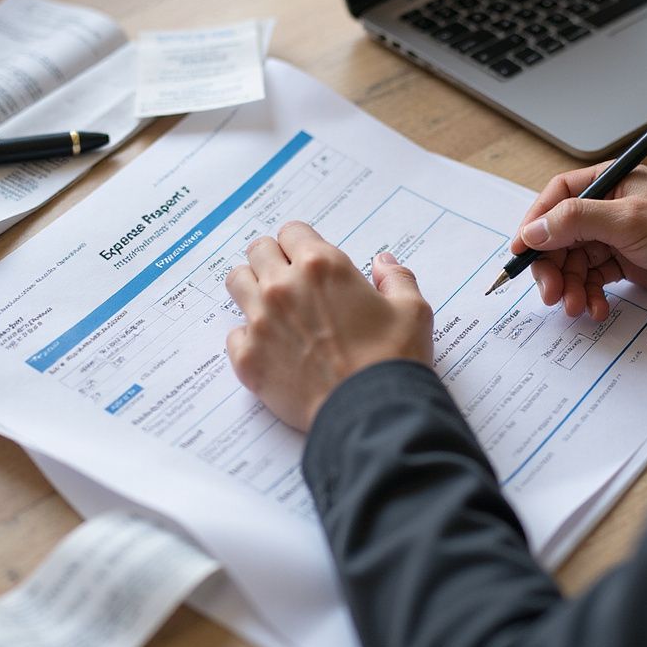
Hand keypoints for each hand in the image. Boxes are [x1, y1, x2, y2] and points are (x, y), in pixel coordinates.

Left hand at [225, 222, 433, 431]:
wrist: (372, 414)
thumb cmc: (393, 360)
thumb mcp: (412, 311)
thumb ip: (396, 278)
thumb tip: (383, 263)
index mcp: (322, 266)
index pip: (292, 232)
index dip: (302, 244)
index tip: (309, 260)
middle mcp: (284, 287)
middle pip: (258, 251)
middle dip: (273, 260)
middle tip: (290, 280)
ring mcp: (261, 322)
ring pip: (237, 283)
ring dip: (252, 288)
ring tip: (273, 308)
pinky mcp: (248, 359)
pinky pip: (234, 334)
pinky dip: (249, 338)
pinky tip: (272, 348)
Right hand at [515, 166, 646, 320]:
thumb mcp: (630, 221)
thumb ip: (576, 222)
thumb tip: (532, 231)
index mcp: (610, 184)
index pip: (556, 198)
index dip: (534, 225)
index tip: (520, 253)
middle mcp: (610, 209)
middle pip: (560, 236)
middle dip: (552, 266)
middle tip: (551, 294)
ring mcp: (619, 240)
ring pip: (575, 263)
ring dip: (571, 287)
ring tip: (577, 307)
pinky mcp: (630, 267)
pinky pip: (595, 281)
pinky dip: (590, 296)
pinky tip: (597, 309)